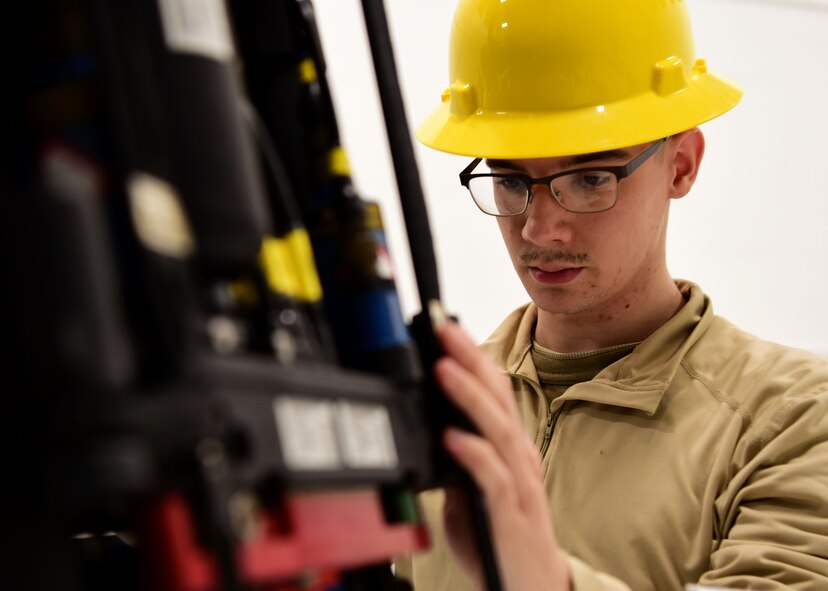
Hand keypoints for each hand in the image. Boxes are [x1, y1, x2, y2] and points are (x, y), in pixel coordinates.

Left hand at [434, 322, 569, 590]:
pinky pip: (492, 476)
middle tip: (444, 329)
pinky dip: (472, 452)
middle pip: (497, 397)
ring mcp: (519, 483)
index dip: (472, 357)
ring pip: (496, 429)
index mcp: (511, 446)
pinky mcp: (511, 512)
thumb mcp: (473, 488)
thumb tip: (430, 426)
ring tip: (443, 369)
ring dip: (468, 397)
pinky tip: (450, 437)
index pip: (494, 391)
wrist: (533, 587)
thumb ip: (458, 458)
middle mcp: (519, 457)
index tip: (445, 329)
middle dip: (470, 360)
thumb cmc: (502, 534)